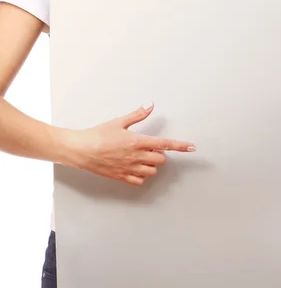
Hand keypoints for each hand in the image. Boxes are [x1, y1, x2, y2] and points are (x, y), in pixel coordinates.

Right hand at [65, 104, 194, 185]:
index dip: (181, 146)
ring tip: (141, 157)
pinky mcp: (121, 177)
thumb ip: (137, 115)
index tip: (192, 147)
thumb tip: (150, 106)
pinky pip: (139, 181)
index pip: (165, 144)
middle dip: (159, 154)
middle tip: (149, 147)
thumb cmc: (97, 135)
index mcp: (137, 142)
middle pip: (160, 159)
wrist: (80, 150)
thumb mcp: (119, 122)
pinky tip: (135, 168)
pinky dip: (141, 175)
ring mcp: (129, 169)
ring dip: (151, 165)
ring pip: (152, 171)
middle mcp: (136, 157)